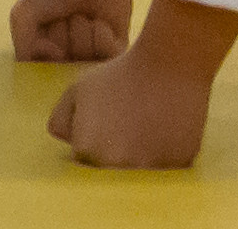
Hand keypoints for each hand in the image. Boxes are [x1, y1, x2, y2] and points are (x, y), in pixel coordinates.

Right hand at [11, 0, 136, 62]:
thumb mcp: (24, 14)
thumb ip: (23, 48)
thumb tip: (57, 60)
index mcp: (46, 51)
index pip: (38, 69)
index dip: (40, 46)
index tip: (45, 23)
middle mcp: (69, 58)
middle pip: (60, 65)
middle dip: (60, 34)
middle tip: (66, 13)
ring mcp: (93, 56)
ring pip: (82, 59)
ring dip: (80, 30)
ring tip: (85, 13)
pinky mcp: (117, 50)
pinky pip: (105, 55)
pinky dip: (100, 33)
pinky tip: (101, 19)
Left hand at [47, 40, 218, 168]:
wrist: (169, 66)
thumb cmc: (120, 74)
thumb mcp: (77, 90)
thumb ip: (60, 120)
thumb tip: (68, 143)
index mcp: (86, 149)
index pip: (85, 159)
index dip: (93, 140)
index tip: (106, 122)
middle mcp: (114, 165)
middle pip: (109, 170)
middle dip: (114, 151)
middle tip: (127, 122)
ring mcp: (148, 169)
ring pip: (138, 173)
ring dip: (140, 155)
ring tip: (146, 123)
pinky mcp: (177, 166)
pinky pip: (166, 169)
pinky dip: (164, 154)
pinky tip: (165, 129)